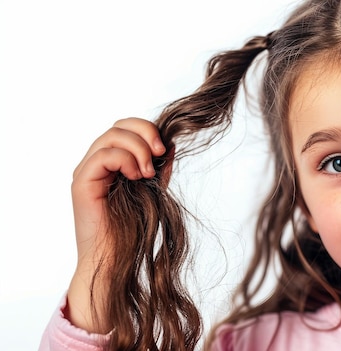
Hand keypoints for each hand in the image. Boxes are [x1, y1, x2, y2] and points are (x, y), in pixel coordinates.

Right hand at [66, 117, 164, 331]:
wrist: (116, 259)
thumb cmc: (133, 229)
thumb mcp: (153, 190)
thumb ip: (159, 167)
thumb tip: (170, 144)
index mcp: (112, 162)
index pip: (125, 127)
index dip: (146, 129)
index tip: (165, 148)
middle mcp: (96, 163)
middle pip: (118, 126)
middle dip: (145, 133)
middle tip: (160, 153)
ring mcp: (87, 172)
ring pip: (111, 136)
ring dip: (138, 149)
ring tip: (148, 173)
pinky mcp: (82, 183)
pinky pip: (103, 156)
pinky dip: (125, 160)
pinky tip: (136, 177)